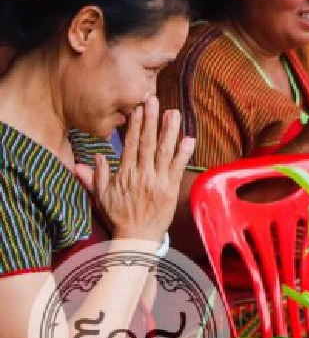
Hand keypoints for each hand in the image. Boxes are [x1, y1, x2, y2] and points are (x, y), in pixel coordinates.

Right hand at [75, 96, 194, 242]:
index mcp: (125, 173)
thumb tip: (90, 159)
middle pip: (147, 142)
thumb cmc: (119, 215)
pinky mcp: (171, 188)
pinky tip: (189, 138)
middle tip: (154, 100)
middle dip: (151, 120)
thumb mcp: (101, 196)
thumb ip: (96, 176)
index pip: (131, 144)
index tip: (138, 108)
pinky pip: (178, 167)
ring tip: (173, 113)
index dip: (135, 125)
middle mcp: (142, 174)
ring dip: (169, 131)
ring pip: (164, 151)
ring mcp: (158, 181)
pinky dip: (184, 153)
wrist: (137, 237)